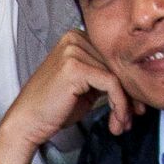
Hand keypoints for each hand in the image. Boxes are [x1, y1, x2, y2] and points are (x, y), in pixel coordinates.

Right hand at [0, 30, 141, 163]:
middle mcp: (74, 38)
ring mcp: (73, 50)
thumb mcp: (85, 87)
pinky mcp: (75, 66)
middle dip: (130, 95)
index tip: (134, 106)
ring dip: (125, 105)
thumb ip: (104, 77)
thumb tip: (135, 82)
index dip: (127, 82)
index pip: (113, 57)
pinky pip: (111, 83)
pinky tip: (115, 121)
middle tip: (133, 118)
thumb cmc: (54, 107)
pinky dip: (119, 104)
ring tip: (121, 124)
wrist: (28, 122)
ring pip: (117, 75)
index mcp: (76, 38)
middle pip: (117, 65)